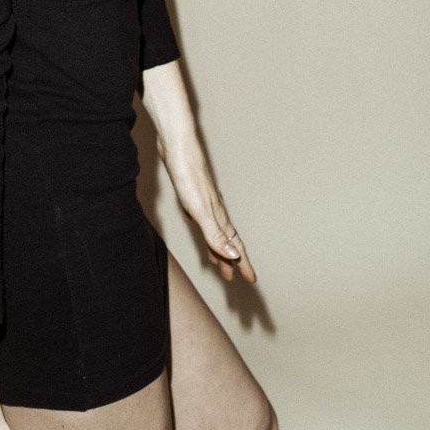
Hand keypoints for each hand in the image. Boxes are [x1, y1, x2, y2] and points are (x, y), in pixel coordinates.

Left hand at [157, 134, 256, 284]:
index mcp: (218, 218)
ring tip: (215, 260)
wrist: (177, 149)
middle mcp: (214, 211)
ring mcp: (203, 202)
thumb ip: (215, 234)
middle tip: (233, 278)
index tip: (252, 280)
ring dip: (216, 247)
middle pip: (226, 241)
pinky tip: (194, 223)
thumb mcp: (201, 211)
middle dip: (231, 261)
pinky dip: (202, 229)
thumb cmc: (189, 177)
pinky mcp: (190, 194)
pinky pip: (200, 219)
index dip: (243, 264)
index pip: (235, 247)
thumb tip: (234, 256)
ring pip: (213, 231)